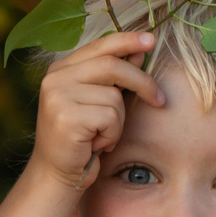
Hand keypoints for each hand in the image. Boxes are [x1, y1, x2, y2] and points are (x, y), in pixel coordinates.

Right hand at [31, 30, 164, 190]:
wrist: (57, 176)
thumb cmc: (81, 140)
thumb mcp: (99, 103)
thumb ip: (115, 78)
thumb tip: (140, 51)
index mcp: (61, 69)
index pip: (99, 46)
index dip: (127, 40)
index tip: (151, 40)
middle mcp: (55, 78)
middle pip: (111, 66)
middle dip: (142, 82)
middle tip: (159, 99)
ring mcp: (58, 96)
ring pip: (114, 97)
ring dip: (119, 121)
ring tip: (103, 136)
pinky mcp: (66, 117)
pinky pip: (110, 117)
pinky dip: (112, 134)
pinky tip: (97, 145)